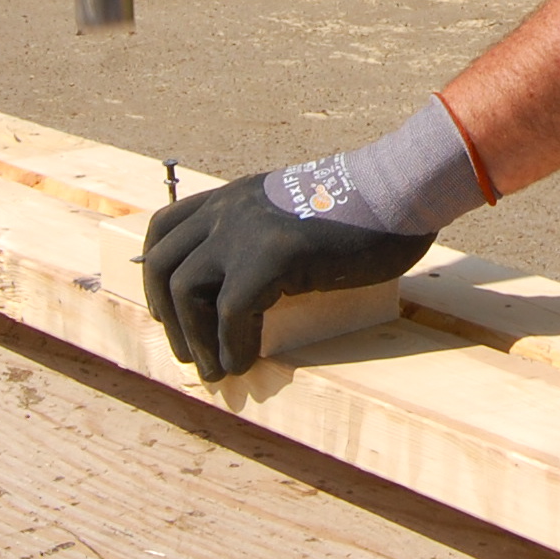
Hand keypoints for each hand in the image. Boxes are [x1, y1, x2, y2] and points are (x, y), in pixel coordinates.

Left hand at [142, 172, 433, 378]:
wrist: (400, 188)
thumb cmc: (368, 207)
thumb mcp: (300, 211)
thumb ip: (271, 234)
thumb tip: (260, 286)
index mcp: (237, 196)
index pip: (165, 228)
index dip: (158, 272)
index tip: (170, 307)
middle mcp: (231, 209)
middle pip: (161, 264)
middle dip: (168, 317)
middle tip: (190, 353)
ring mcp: (246, 230)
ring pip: (184, 291)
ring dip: (194, 339)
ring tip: (217, 370)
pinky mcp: (269, 257)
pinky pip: (229, 315)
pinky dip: (232, 347)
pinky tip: (249, 362)